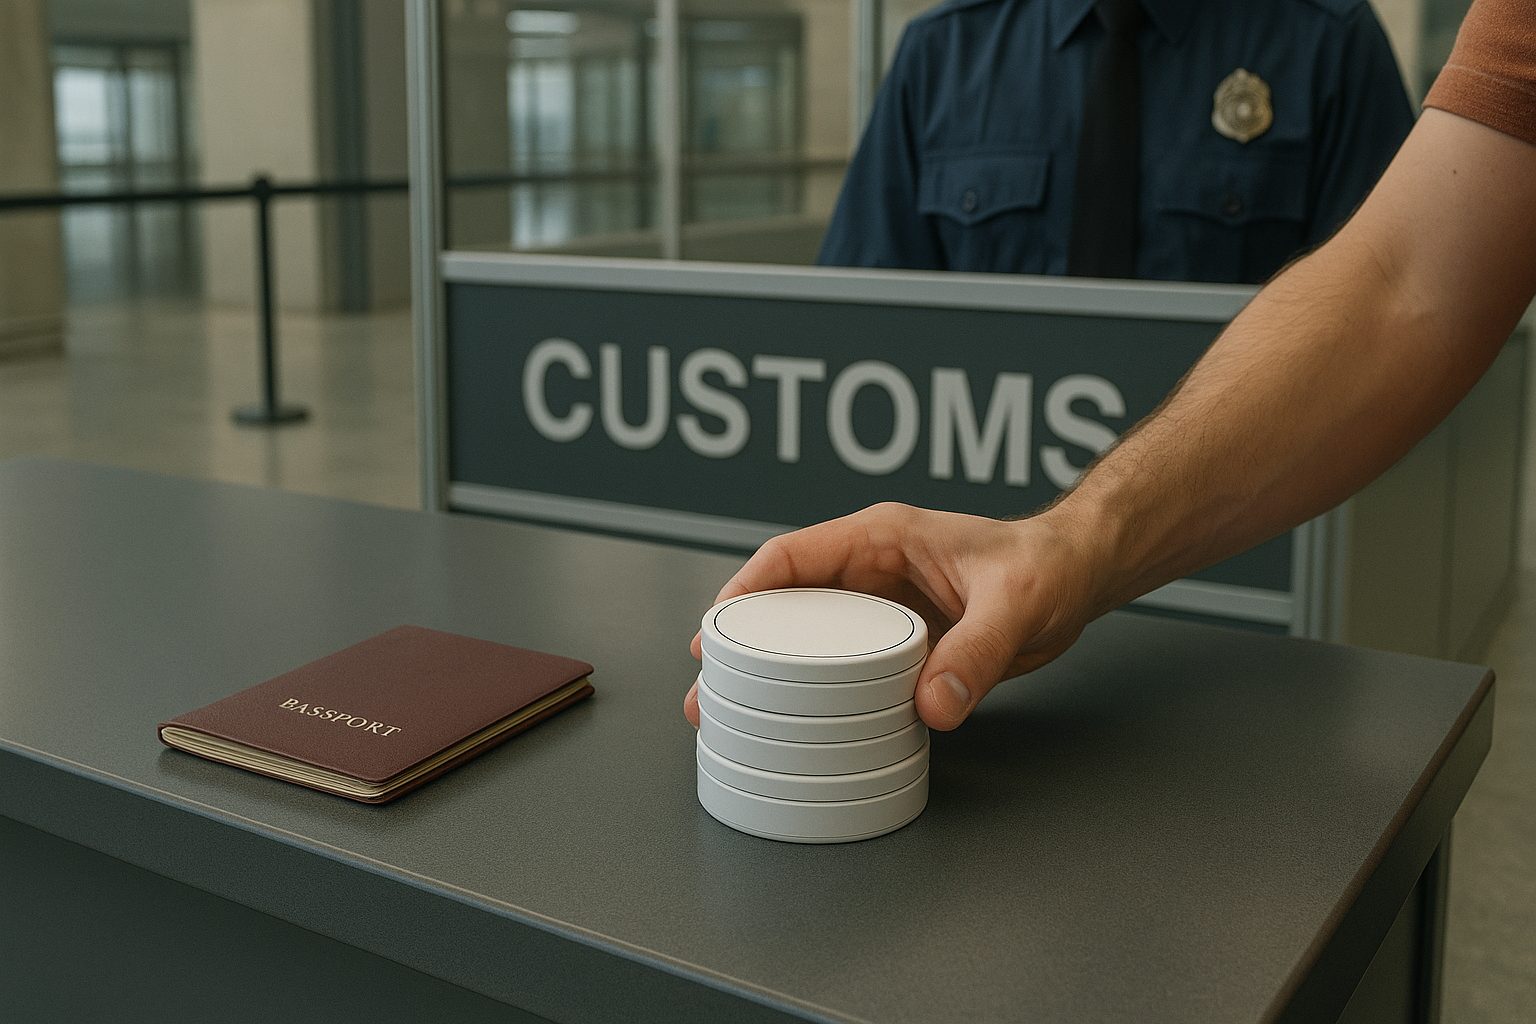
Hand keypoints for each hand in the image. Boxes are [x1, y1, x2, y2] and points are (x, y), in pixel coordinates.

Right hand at [683, 502, 1106, 731]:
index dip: (745, 591)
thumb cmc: (1047, 566)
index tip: (716, 631)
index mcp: (881, 537)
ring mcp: (880, 606)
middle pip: (784, 603)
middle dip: (740, 644)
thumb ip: (976, 651)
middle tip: (707, 692)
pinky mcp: (896, 641)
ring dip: (769, 671)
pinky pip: (842, 663)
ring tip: (729, 715)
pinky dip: (813, 689)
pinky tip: (796, 721)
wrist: (1078, 575)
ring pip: (806, 636)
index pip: (792, 557)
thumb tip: (932, 706)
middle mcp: (869, 569)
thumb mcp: (1016, 604)